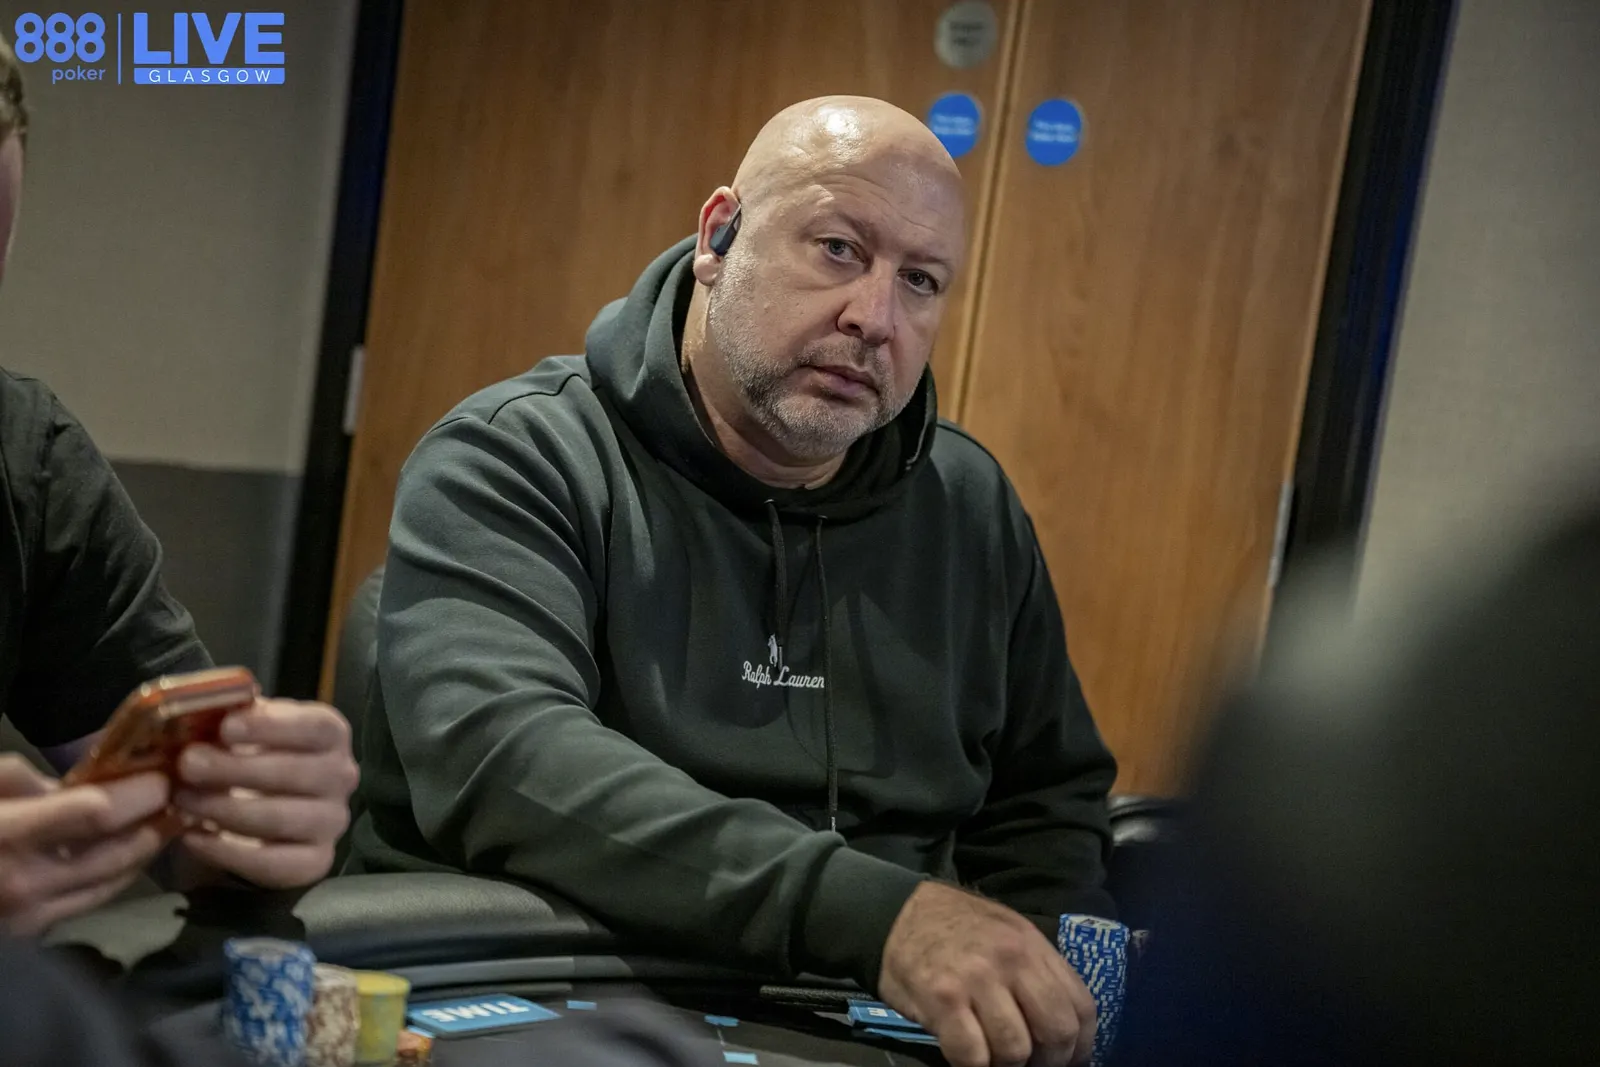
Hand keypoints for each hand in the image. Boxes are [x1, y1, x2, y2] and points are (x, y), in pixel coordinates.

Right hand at [0, 754, 167, 934]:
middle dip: (155, 821)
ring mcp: (31, 916)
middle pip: (117, 851)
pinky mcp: (33, 934)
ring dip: (145, 848)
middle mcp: (25, 884)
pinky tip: (128, 850)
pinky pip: (92, 899)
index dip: (136, 793)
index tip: (161, 774)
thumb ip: (17, 779)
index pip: (94, 815)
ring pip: (114, 880)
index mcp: (5, 836)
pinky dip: (118, 873)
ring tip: (163, 818)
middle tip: (178, 794)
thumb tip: (65, 785)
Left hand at [173, 699, 358, 888]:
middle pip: (296, 772)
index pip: (316, 727)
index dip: (273, 726)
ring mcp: (332, 822)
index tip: (226, 727)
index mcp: (330, 735)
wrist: (251, 812)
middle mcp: (341, 777)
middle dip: (235, 769)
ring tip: (182, 800)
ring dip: (223, 808)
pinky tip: (192, 836)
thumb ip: (230, 718)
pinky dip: (225, 851)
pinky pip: (271, 862)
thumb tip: (204, 711)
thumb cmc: (247, 757)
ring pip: (280, 818)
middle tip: (187, 764)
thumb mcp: (242, 730)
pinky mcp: (314, 862)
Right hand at [878, 882, 1096, 1066]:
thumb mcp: (1008, 934)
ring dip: (1005, 1065)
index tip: (1068, 1059)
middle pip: (1056, 1032)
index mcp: (1033, 945)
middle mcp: (1011, 960)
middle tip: (1029, 1064)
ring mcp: (977, 980)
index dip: (1081, 1046)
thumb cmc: (955, 927)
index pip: (1082, 1007)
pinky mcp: (942, 1000)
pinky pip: (972, 1056)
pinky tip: (964, 1053)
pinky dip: (972, 1066)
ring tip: (991, 1055)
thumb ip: (1037, 972)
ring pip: (1015, 1051)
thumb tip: (1064, 1027)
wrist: (896, 913)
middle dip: (1048, 1062)